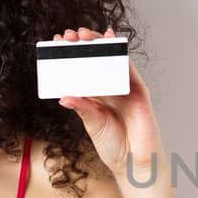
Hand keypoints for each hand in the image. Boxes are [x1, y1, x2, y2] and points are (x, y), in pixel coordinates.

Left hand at [54, 27, 162, 177]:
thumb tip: (64, 97)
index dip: (71, 56)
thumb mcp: (93, 125)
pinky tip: (111, 43)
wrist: (134, 162)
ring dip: (100, 44)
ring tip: (85, 35)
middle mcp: (111, 89)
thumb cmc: (115, 146)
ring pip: (112, 60)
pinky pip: (129, 68)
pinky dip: (121, 55)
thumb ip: (82, 109)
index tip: (58, 43)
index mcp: (97, 96)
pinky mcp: (139, 91)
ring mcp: (126, 88)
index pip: (82, 70)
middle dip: (83, 46)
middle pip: (96, 61)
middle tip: (69, 35)